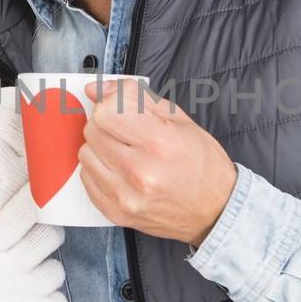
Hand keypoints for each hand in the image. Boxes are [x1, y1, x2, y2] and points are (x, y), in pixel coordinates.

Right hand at [0, 187, 64, 301]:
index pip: (23, 211)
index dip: (37, 200)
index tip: (41, 197)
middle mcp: (13, 265)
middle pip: (51, 235)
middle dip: (46, 238)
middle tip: (35, 248)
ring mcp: (30, 291)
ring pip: (57, 270)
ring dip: (46, 276)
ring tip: (27, 287)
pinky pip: (60, 301)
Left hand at [78, 78, 237, 245]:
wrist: (215, 209)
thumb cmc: (202, 163)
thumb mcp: (178, 119)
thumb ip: (134, 98)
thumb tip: (95, 89)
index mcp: (159, 143)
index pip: (105, 112)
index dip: (112, 105)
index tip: (123, 110)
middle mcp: (140, 172)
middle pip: (92, 131)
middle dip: (107, 124)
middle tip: (128, 131)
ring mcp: (126, 196)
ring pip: (85, 154)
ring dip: (100, 147)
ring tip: (125, 152)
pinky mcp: (116, 212)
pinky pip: (86, 178)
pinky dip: (98, 169)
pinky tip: (120, 170)